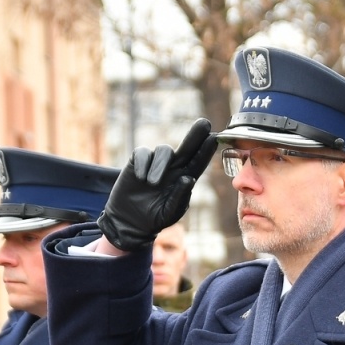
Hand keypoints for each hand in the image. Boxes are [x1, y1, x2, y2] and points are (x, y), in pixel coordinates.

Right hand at [99, 119, 216, 250]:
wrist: (129, 221)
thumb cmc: (154, 218)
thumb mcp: (169, 212)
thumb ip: (179, 197)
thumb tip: (188, 178)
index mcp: (184, 179)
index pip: (198, 162)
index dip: (206, 150)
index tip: (214, 138)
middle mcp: (173, 168)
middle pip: (186, 147)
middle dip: (195, 135)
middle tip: (204, 123)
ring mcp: (155, 163)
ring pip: (163, 150)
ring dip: (160, 165)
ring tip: (153, 183)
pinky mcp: (138, 162)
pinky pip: (142, 153)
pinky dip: (143, 163)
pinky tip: (141, 178)